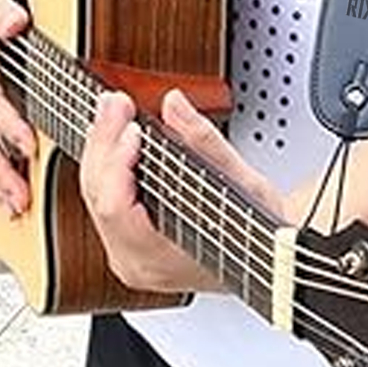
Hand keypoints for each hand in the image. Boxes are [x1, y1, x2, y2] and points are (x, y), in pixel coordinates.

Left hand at [80, 88, 284, 292]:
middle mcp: (135, 263)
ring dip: (103, 148)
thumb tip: (174, 104)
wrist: (272, 256)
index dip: (118, 162)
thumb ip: (203, 142)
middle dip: (105, 142)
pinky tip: (115, 135)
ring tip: (113, 110)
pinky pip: (104, 198)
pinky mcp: (128, 241)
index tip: (132, 127)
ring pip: (95, 195)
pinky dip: (109, 163)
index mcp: (158, 260)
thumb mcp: (241, 183)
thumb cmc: (262, 234)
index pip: (116, 208)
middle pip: (98, 196)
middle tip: (116, 103)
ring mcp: (128, 254)